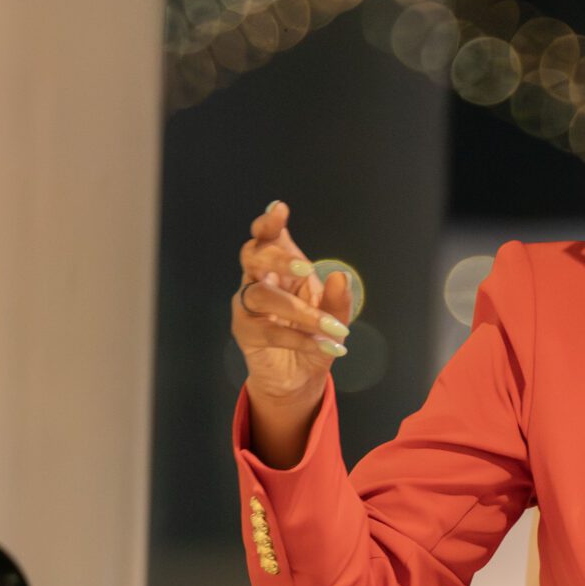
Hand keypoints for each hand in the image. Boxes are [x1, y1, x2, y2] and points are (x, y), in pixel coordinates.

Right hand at [231, 200, 355, 404]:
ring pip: (260, 295)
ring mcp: (248, 306)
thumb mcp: (334, 317)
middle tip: (306, 269)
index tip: (279, 208)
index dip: (269, 223)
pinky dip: (299, 338)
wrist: (300, 376)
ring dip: (299, 310)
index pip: (268, 238)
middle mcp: (259, 281)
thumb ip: (337, 299)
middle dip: (277, 258)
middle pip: (253, 256)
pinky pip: (267, 331)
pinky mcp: (245, 332)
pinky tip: (324, 346)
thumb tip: (339, 275)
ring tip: (332, 327)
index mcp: (281, 268)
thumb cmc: (314, 336)